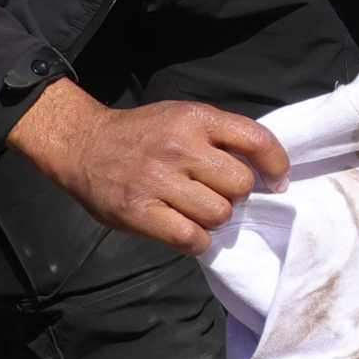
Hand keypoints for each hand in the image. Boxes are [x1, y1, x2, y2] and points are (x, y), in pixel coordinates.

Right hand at [11, 78, 288, 249]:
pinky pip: (191, 237)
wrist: (81, 144)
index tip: (276, 181)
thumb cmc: (143, 135)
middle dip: (234, 193)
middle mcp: (178, 146)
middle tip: (213, 192)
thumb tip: (266, 172)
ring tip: (193, 209)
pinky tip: (184, 228)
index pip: (258, 141)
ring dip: (213, 217)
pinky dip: (195, 240)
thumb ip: (221, 137)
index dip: (276, 165)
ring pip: (219, 213)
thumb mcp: (183, 117)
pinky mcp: (138, 211)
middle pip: (241, 184)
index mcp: (196, 118)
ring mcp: (157, 180)